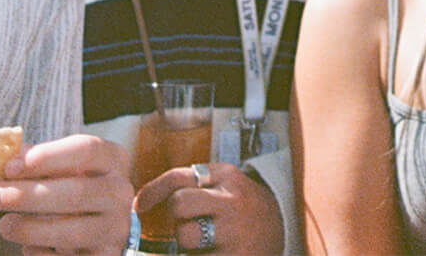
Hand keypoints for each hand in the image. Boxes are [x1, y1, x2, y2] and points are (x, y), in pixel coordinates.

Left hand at [0, 133, 132, 255]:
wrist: (104, 225)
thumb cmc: (76, 186)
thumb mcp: (66, 167)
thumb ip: (38, 161)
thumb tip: (7, 160)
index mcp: (113, 160)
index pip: (87, 150)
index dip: (48, 157)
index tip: (11, 167)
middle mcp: (120, 193)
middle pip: (77, 192)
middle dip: (28, 195)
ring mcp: (115, 228)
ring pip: (73, 231)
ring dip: (31, 228)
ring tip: (4, 224)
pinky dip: (42, 254)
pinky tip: (26, 248)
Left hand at [134, 161, 284, 254]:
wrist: (285, 227)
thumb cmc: (243, 207)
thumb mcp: (225, 184)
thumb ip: (195, 185)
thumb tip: (145, 201)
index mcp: (226, 177)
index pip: (179, 177)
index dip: (152, 191)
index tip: (140, 205)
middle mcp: (232, 201)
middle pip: (179, 204)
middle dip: (175, 217)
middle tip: (186, 224)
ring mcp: (235, 232)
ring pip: (186, 236)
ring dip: (186, 243)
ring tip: (202, 243)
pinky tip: (208, 252)